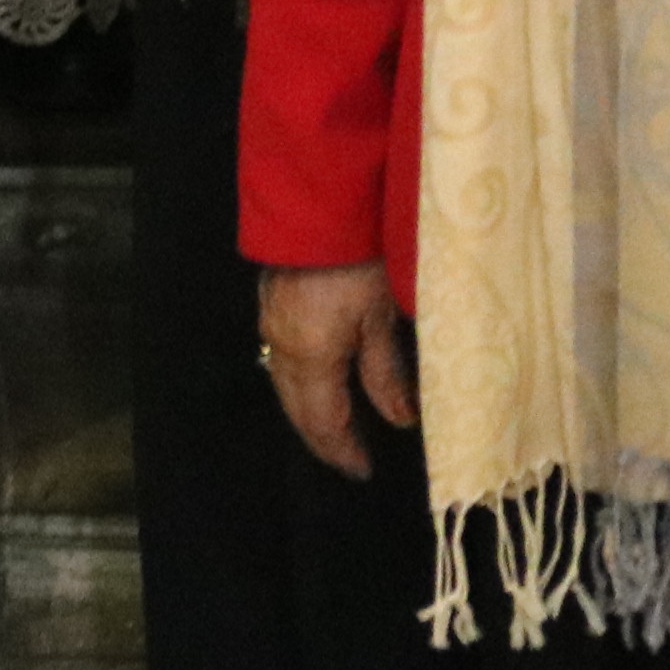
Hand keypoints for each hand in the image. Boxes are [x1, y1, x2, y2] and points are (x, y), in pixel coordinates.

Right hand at [259, 262, 413, 482]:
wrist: (320, 199)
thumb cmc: (359, 257)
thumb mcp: (381, 315)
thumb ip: (386, 372)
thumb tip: (400, 419)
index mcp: (310, 355)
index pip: (323, 421)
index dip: (342, 449)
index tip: (363, 469)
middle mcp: (282, 346)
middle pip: (297, 409)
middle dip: (322, 438)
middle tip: (350, 458)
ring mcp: (271, 323)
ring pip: (285, 386)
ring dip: (309, 412)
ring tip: (339, 428)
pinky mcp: (270, 304)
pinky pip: (280, 360)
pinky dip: (300, 384)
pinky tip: (320, 383)